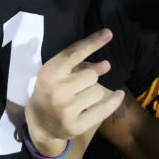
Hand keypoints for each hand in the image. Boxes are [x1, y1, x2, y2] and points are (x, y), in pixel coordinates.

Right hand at [24, 28, 124, 153]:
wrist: (39, 122)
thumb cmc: (51, 90)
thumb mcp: (58, 74)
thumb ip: (80, 66)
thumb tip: (107, 65)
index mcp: (48, 73)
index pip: (72, 54)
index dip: (92, 42)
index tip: (108, 33)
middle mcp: (56, 91)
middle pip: (90, 75)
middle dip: (90, 77)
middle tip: (79, 85)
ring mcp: (65, 110)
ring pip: (98, 91)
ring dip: (94, 91)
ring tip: (82, 97)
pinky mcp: (75, 126)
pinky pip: (104, 109)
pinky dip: (114, 101)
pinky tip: (119, 95)